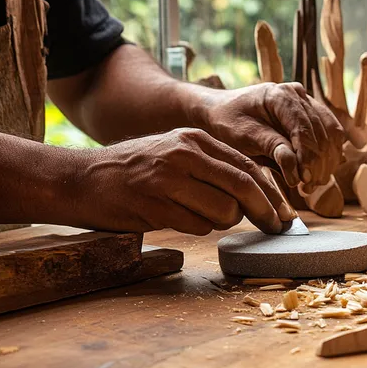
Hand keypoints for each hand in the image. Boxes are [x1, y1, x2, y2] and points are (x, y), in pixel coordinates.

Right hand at [65, 128, 295, 234]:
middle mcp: (184, 154)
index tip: (285, 213)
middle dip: (265, 210)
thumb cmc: (136, 169)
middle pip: (243, 186)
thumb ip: (213, 166)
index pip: (247, 165)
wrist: (81, 179)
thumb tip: (258, 194)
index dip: (272, 192)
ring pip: (223, 210)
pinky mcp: (154, 205)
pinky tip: (177, 218)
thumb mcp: (176, 153)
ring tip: (201, 215)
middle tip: (275, 227)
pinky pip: (196, 226)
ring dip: (223, 222)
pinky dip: (197, 228)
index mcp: (194, 139)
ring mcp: (168, 179)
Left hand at [201, 82, 344, 191]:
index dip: (308, 156)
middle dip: (318, 163)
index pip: (303, 127)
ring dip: (327, 161)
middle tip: (308, 187)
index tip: (305, 180)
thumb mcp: (243, 136)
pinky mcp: (312, 113)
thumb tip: (297, 170)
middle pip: (322, 132)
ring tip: (313, 183)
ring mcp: (308, 102)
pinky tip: (318, 172)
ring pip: (332, 133)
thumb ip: (271, 148)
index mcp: (279, 95)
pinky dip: (329, 154)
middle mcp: (298, 94)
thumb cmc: (229, 122)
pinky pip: (331, 133)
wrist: (223, 110)